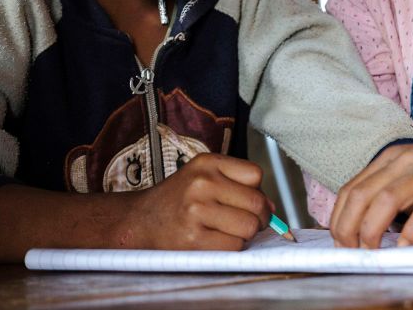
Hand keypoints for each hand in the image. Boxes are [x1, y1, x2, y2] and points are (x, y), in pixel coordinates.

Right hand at [128, 153, 271, 250]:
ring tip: (227, 231)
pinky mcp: (193, 239)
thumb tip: (273, 209)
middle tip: (246, 222)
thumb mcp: (204, 177)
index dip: (258, 192)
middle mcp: (201, 183)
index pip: (256, 175)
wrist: (140, 221)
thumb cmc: (179, 199)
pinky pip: (234, 247)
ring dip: (244, 235)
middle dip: (259, 218)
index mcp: (207, 163)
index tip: (249, 202)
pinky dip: (231, 248)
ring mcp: (196, 211)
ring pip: (249, 227)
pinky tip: (216, 241)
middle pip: (257, 204)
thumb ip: (238, 185)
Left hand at [331, 128, 412, 248]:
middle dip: (348, 229)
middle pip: (361, 195)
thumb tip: (372, 229)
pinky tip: (407, 247)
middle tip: (350, 254)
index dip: (339, 219)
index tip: (340, 244)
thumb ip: (400, 194)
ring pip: (386, 199)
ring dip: (372, 231)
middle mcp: (407, 159)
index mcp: (394, 158)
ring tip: (372, 254)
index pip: (352, 189)